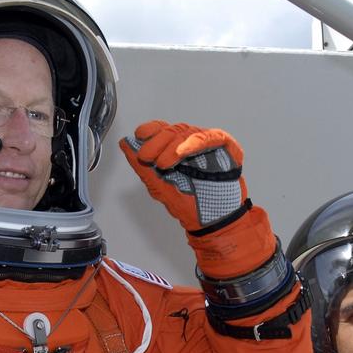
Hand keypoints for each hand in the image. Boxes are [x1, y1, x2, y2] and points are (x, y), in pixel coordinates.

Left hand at [120, 120, 247, 232]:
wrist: (215, 222)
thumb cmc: (191, 207)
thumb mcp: (160, 188)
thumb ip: (143, 167)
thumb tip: (125, 145)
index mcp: (177, 150)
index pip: (162, 130)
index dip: (151, 129)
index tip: (140, 135)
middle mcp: (192, 145)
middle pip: (173, 130)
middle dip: (157, 142)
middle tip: (147, 156)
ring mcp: (210, 146)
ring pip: (189, 132)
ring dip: (172, 145)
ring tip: (163, 163)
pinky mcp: (228, 148)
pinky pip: (212, 137)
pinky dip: (196, 143)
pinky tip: (183, 151)